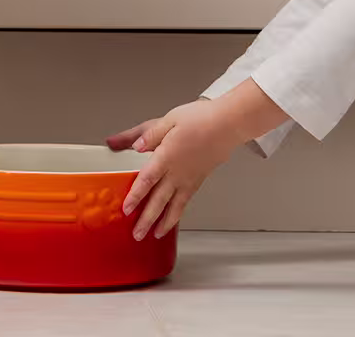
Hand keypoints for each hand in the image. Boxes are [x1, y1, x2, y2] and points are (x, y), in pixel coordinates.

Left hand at [105, 80, 290, 240]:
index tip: (126, 209)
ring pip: (174, 206)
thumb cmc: (202, 119)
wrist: (228, 124)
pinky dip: (177, 214)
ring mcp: (189, 178)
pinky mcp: (198, 180)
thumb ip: (149, 135)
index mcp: (167, 156)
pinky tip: (172, 219)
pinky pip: (185, 201)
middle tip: (137, 234)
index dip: (136, 196)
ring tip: (154, 235)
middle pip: (159, 200)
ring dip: (163, 222)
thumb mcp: (169, 119)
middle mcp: (178, 172)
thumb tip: (132, 145)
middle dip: (147, 219)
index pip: (147, 180)